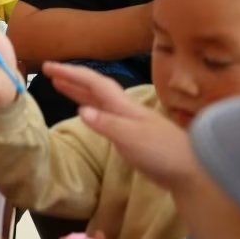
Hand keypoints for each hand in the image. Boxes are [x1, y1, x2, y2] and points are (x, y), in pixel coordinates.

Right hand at [44, 61, 195, 189]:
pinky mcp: (129, 134)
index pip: (93, 83)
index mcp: (123, 106)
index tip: (48, 67)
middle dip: (71, 77)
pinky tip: (84, 110)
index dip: (71, 73)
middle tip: (48, 70)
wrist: (191, 171)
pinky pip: (101, 113)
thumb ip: (107, 124)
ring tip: (59, 84)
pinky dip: (88, 107)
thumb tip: (80, 111)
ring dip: (78, 90)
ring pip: (97, 99)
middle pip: (94, 87)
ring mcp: (127, 121)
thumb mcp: (132, 138)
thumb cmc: (163, 153)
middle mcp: (124, 109)